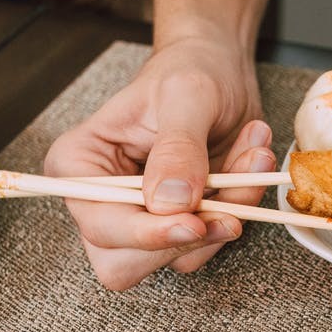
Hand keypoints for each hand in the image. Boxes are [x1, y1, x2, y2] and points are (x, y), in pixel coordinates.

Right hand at [44, 39, 271, 289]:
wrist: (219, 68)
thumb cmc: (189, 70)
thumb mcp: (185, 96)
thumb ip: (177, 149)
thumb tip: (172, 203)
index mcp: (79, 166)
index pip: (101, 225)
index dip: (145, 234)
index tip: (193, 223)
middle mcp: (103, 201)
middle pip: (128, 263)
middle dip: (187, 238)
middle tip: (232, 206)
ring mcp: (143, 218)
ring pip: (181, 255)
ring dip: (227, 211)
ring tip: (251, 156)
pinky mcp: (182, 223)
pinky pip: (212, 240)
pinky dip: (241, 204)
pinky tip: (252, 160)